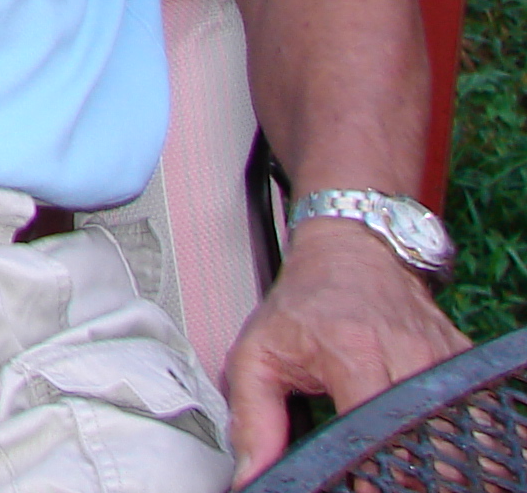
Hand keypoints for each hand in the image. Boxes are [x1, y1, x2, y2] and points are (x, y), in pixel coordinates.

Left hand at [224, 220, 469, 482]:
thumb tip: (252, 474)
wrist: (349, 248)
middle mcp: (406, 353)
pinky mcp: (460, 358)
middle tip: (372, 470)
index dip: (369, 470)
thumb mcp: (258, 351)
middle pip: (418, 437)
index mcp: (352, 352)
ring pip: (446, 426)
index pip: (375, 431)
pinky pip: (465, 409)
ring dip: (424, 450)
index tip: (358, 485)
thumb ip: (253, 418)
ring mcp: (440, 356)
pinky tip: (419, 434)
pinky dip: (443, 428)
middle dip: (401, 467)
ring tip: (393, 453)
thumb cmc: (303, 300)